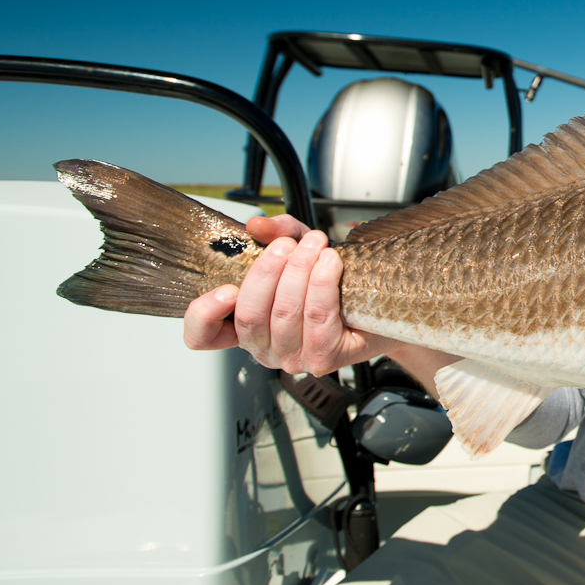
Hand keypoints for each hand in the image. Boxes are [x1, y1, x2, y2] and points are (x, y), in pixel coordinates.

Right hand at [182, 214, 396, 375]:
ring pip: (284, 313)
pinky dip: (323, 284)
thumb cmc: (332, 281)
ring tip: (317, 245)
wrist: (381, 304)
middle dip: (269, 270)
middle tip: (288, 244)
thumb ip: (276, 232)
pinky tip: (330, 264)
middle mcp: (263, 347)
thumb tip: (258, 225)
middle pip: (249, 315)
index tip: (225, 289)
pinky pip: (317, 317)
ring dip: (300, 271)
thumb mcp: (299, 248)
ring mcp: (292, 358)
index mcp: (244, 325)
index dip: (204, 315)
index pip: (202, 336)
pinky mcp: (323, 358)